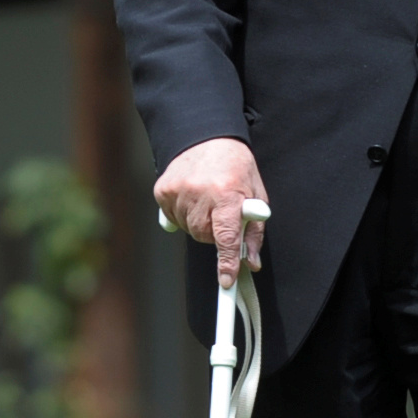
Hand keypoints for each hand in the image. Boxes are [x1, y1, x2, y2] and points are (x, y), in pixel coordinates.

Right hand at [156, 137, 268, 289]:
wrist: (206, 136)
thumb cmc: (235, 166)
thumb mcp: (255, 194)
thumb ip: (253, 231)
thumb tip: (250, 262)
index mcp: (228, 193)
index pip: (226, 236)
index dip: (227, 261)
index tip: (226, 280)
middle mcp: (200, 193)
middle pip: (204, 236)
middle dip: (214, 232)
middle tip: (220, 213)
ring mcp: (177, 192)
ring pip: (189, 230)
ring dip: (199, 223)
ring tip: (206, 200)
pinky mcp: (162, 191)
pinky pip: (173, 219)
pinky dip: (183, 214)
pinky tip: (191, 197)